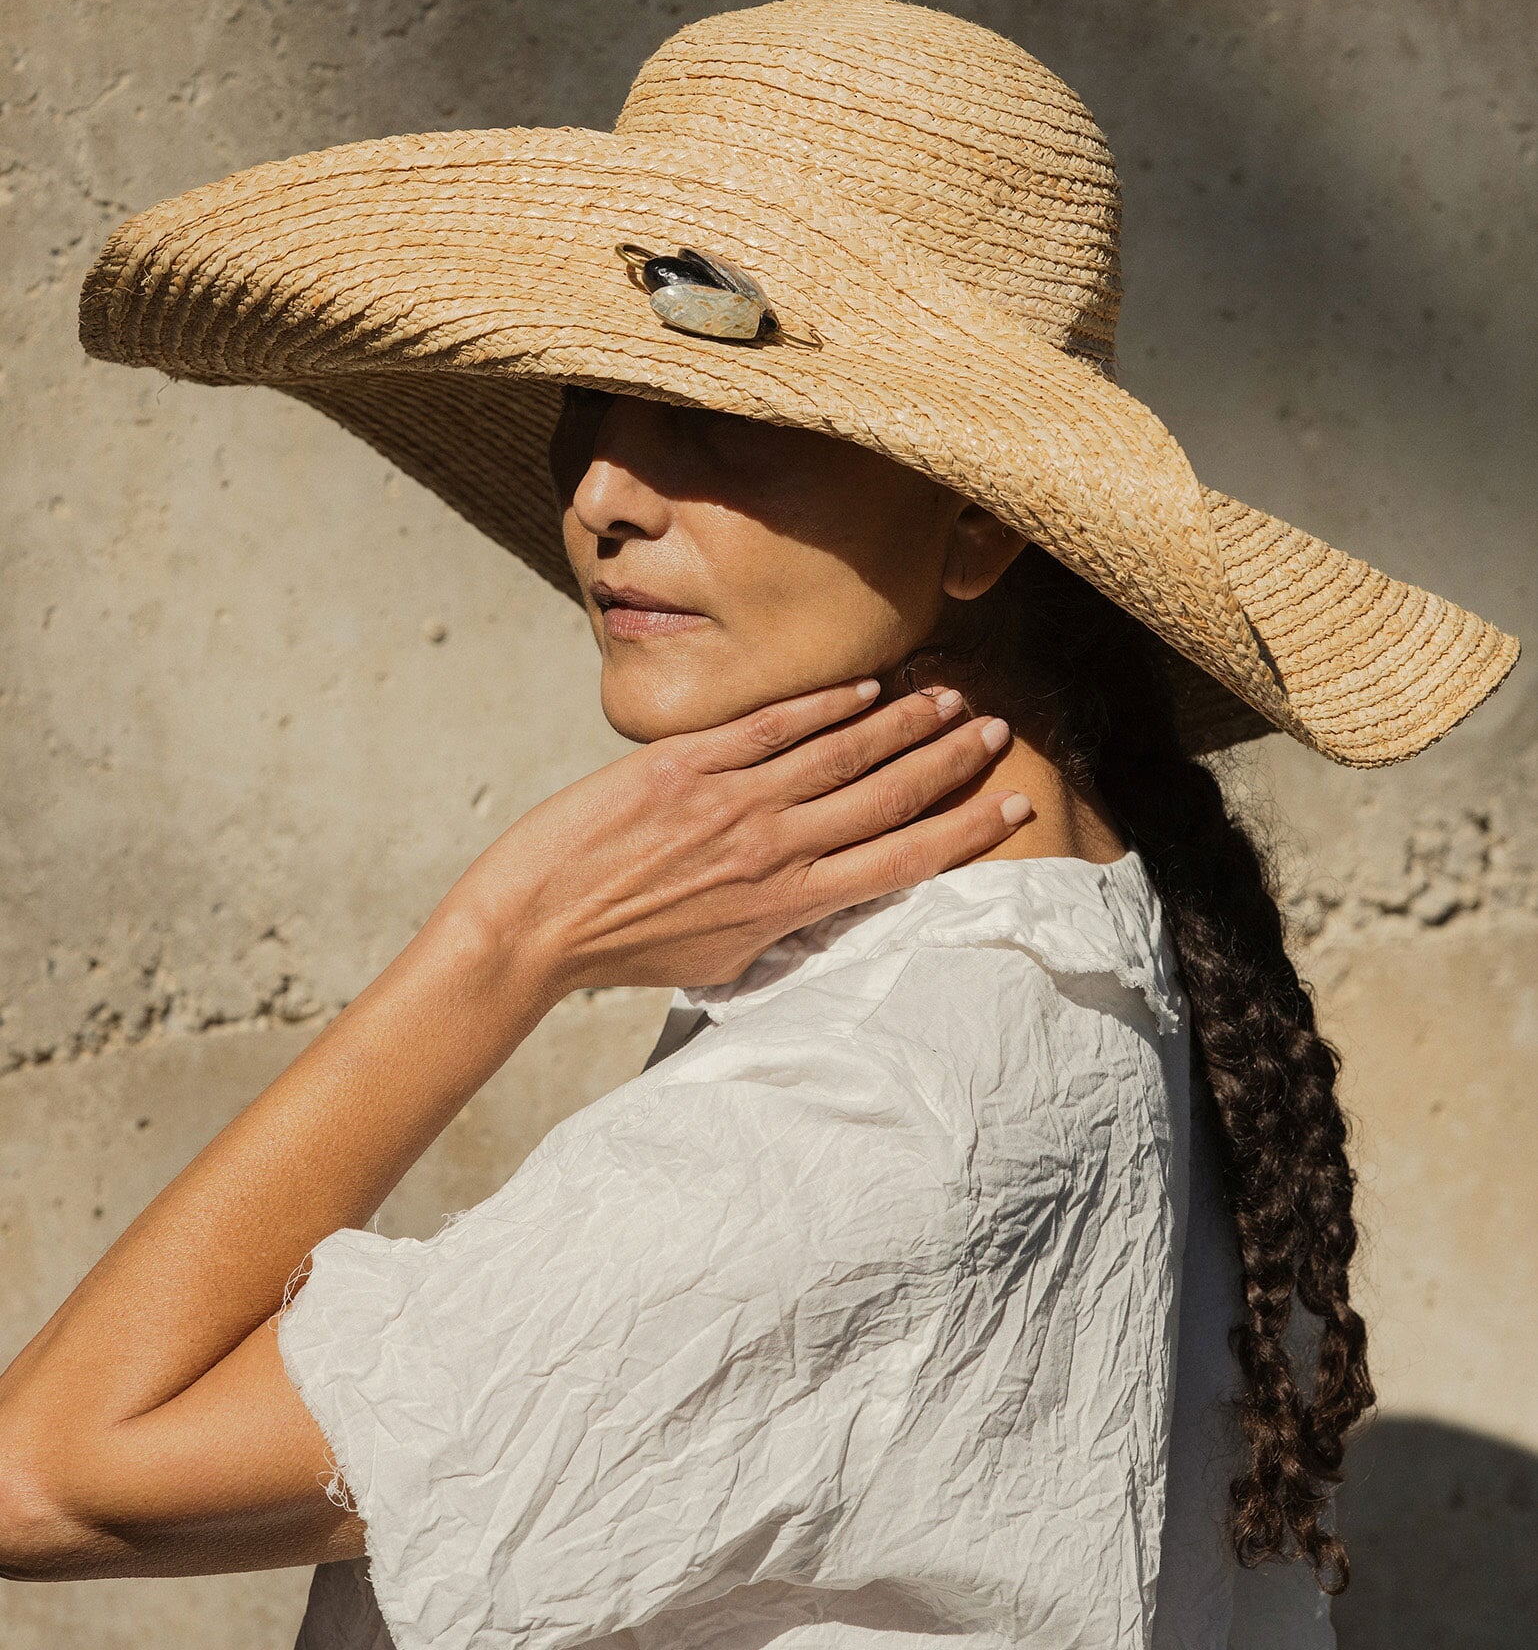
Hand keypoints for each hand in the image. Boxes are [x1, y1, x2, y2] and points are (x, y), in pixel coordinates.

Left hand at [459, 681, 1029, 995]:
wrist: (535, 925)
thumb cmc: (624, 951)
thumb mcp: (720, 961)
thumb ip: (778, 929)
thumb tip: (822, 904)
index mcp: (788, 906)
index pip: (901, 860)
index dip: (965, 831)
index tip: (1013, 805)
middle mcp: (774, 849)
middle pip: (888, 796)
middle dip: (951, 762)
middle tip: (998, 731)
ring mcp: (732, 801)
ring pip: (842, 752)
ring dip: (905, 722)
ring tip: (951, 698)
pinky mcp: (687, 764)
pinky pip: (773, 726)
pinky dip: (826, 705)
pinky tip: (867, 688)